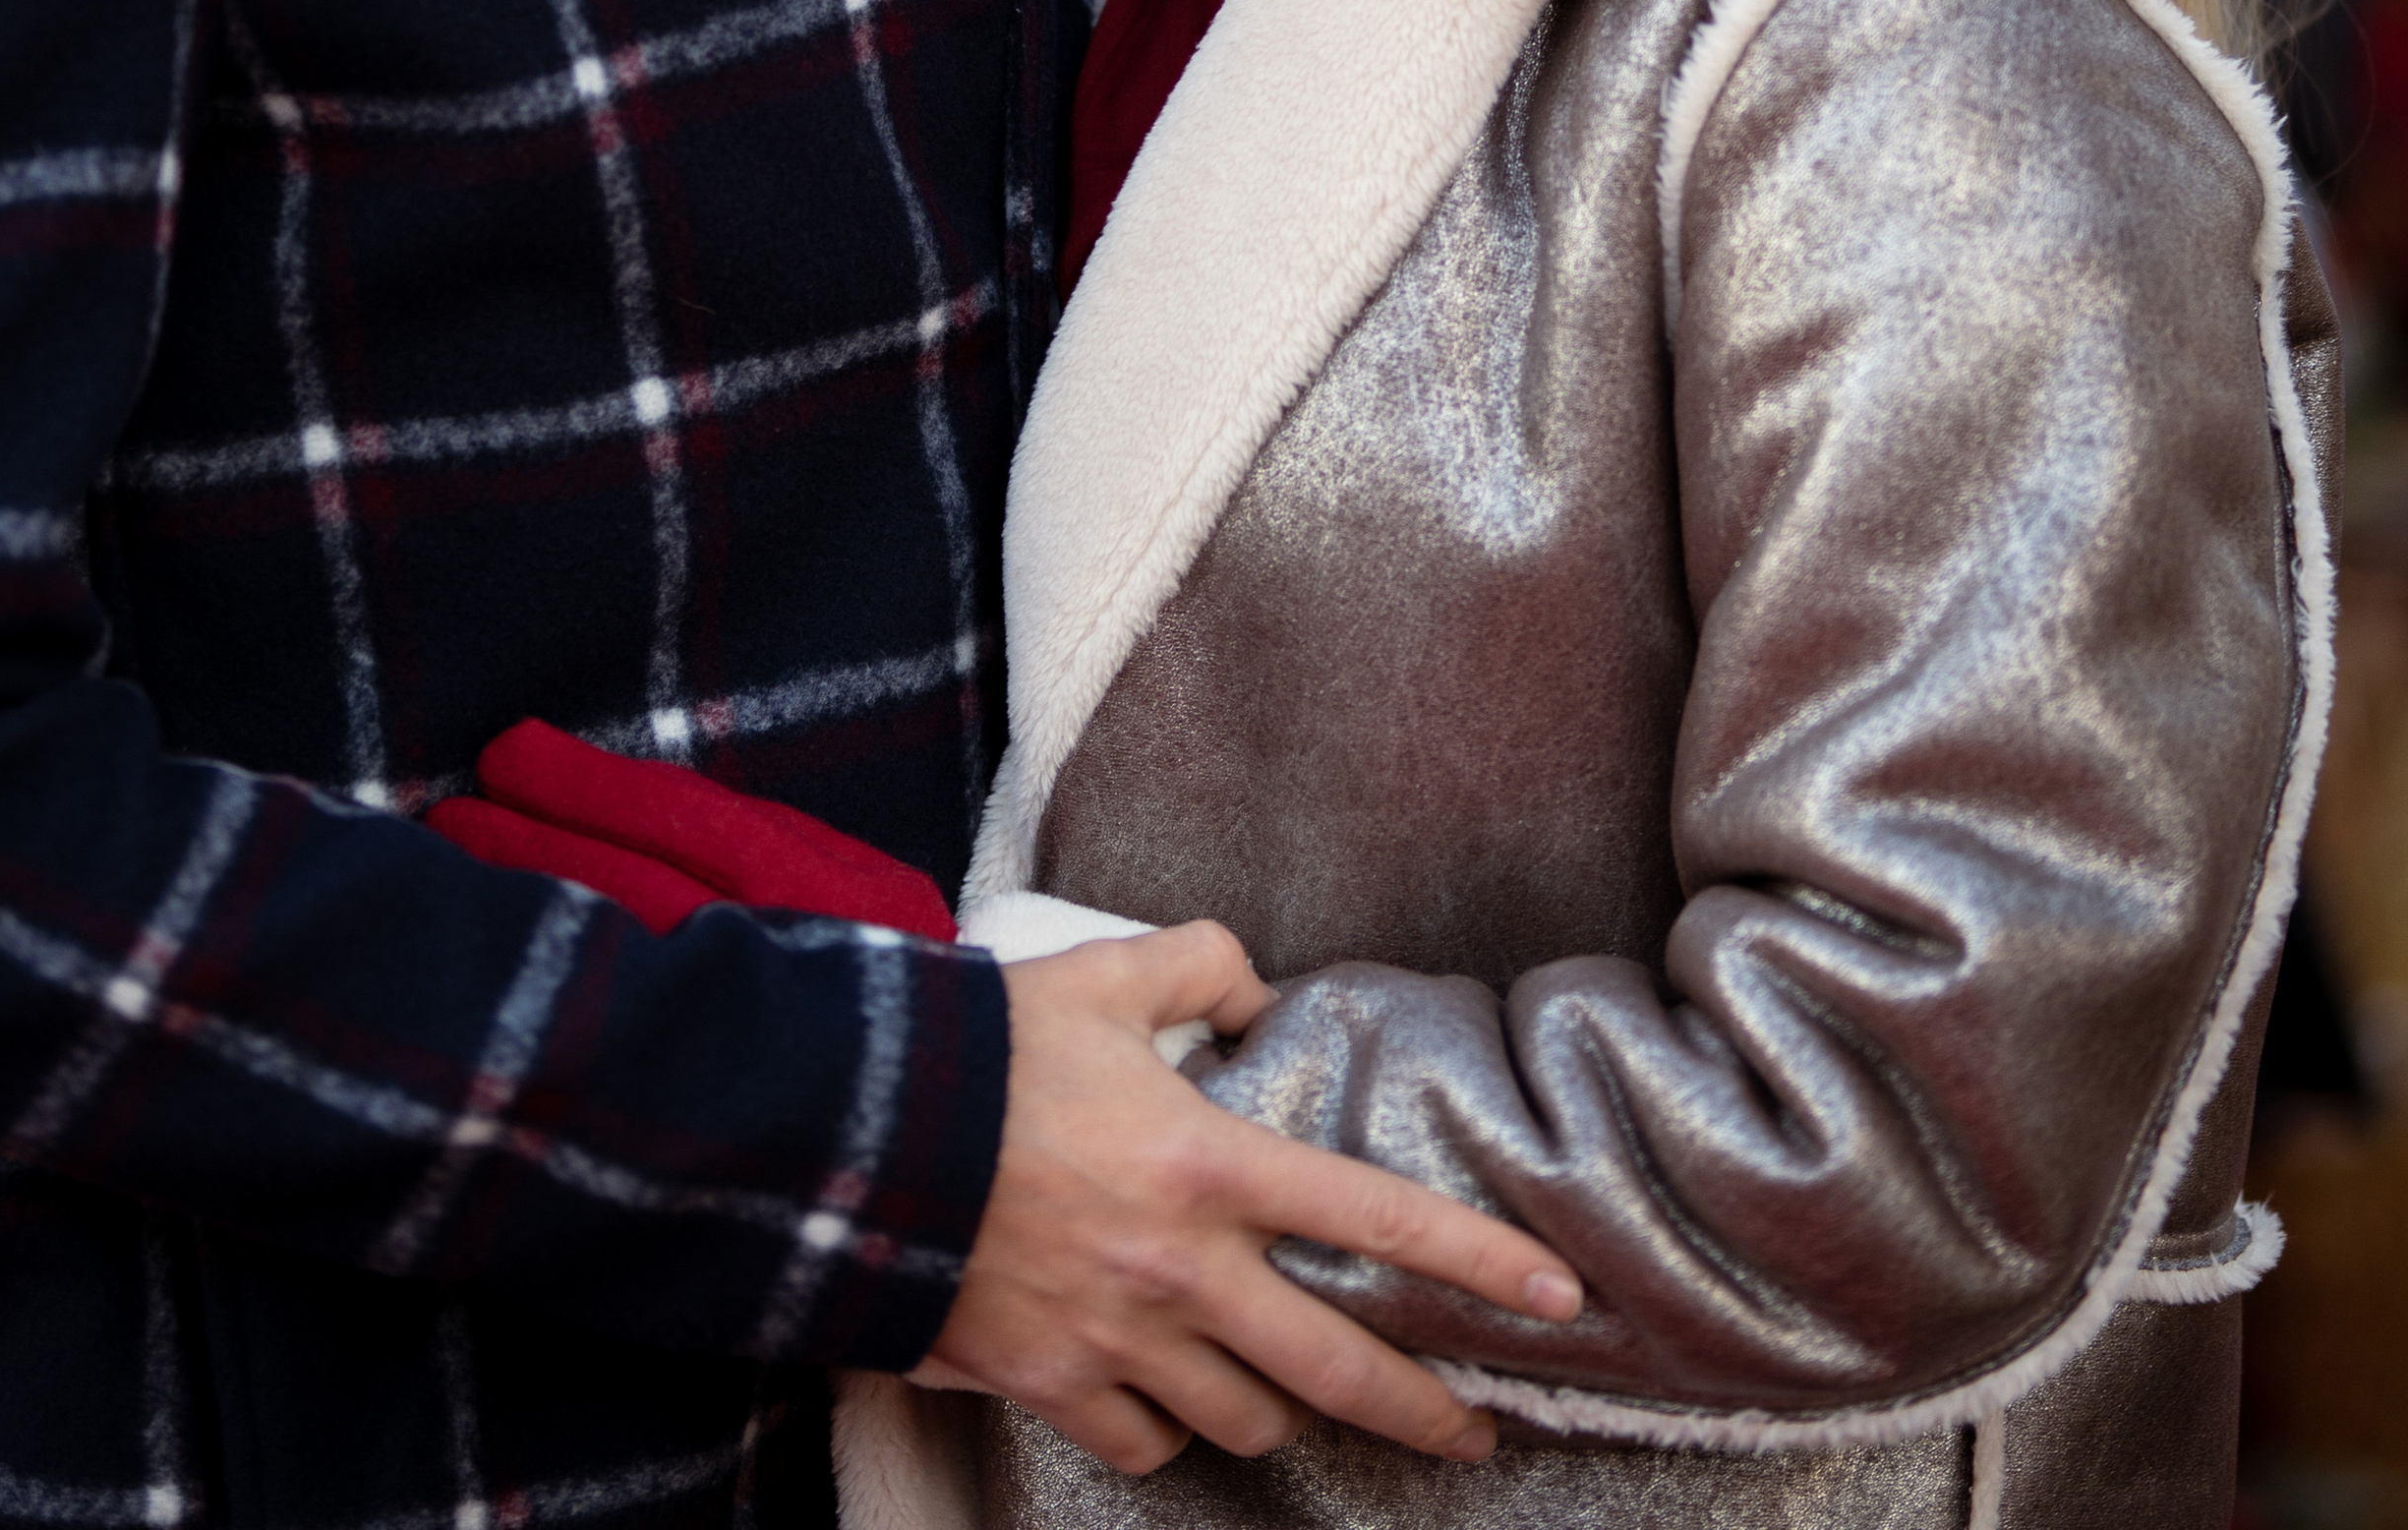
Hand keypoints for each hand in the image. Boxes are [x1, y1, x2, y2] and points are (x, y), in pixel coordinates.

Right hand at [923, 921, 1582, 1475]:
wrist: (851, 1139)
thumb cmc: (985, 1052)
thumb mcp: (1100, 972)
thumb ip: (1196, 964)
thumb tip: (1249, 989)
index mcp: (1212, 1162)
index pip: (1377, 1217)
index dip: (1479, 1265)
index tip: (1555, 1301)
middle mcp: (1185, 1270)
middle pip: (1337, 1370)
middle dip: (1425, 1414)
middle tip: (1475, 1435)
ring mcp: (1120, 1341)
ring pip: (1245, 1419)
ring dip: (1280, 1411)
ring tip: (1297, 1395)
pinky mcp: (1054, 1385)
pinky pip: (1145, 1443)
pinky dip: (1167, 1431)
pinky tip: (1171, 1406)